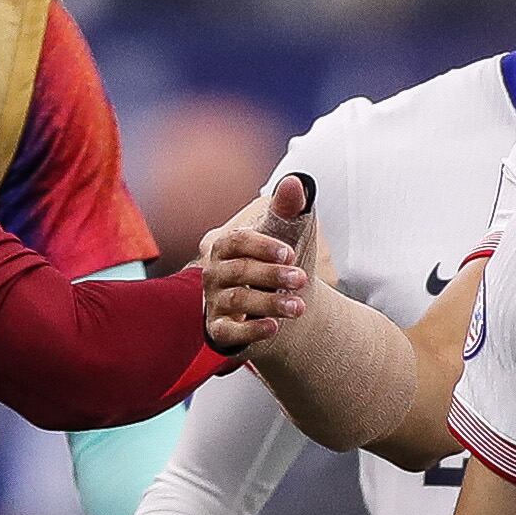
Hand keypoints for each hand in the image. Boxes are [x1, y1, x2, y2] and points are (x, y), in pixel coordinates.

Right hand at [199, 175, 316, 351]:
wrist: (285, 302)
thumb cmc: (281, 261)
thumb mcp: (288, 233)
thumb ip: (288, 209)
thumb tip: (295, 182)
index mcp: (224, 245)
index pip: (235, 240)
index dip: (262, 246)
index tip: (291, 252)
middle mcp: (214, 272)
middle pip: (238, 271)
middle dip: (271, 275)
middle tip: (301, 279)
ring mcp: (214, 302)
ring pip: (236, 301)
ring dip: (269, 304)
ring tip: (299, 307)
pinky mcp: (219, 330)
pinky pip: (227, 332)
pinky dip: (250, 331)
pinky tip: (274, 327)